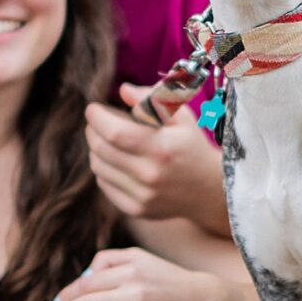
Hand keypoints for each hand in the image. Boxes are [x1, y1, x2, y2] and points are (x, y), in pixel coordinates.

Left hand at [84, 88, 228, 231]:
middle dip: (92, 131)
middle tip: (97, 122)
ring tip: (107, 140)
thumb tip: (124, 90)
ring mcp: (142, 196)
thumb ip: (153, 100)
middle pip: (101, 150)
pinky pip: (104, 185)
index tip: (93, 108)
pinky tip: (115, 161)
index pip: (114, 132)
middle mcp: (150, 175)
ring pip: (98, 168)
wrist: (209, 190)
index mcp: (162, 148)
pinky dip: (104, 169)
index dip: (97, 118)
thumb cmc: (191, 146)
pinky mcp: (136, 209)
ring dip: (96, 149)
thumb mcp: (181, 117)